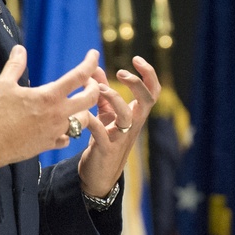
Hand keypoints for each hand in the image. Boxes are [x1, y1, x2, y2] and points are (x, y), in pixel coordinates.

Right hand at [0, 45, 100, 166]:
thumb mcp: (3, 84)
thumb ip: (15, 65)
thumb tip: (20, 48)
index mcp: (49, 96)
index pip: (79, 75)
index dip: (90, 62)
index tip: (94, 54)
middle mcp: (58, 113)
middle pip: (90, 99)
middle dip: (95, 87)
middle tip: (88, 82)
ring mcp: (57, 131)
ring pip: (84, 120)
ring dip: (83, 110)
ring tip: (74, 104)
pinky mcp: (51, 144)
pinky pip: (68, 138)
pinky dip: (67, 131)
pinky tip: (60, 126)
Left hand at [77, 55, 160, 197]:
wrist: (99, 175)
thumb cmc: (104, 140)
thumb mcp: (105, 114)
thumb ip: (102, 92)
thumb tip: (96, 69)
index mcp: (135, 114)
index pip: (152, 92)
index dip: (149, 74)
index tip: (136, 59)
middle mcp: (133, 125)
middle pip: (147, 100)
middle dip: (137, 83)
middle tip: (121, 73)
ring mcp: (121, 138)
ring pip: (127, 116)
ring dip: (113, 99)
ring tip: (98, 89)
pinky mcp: (106, 149)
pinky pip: (101, 133)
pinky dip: (91, 121)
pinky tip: (82, 114)